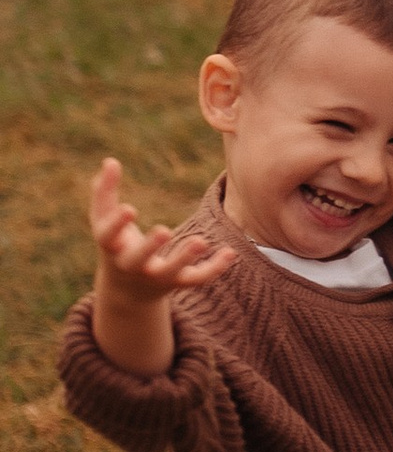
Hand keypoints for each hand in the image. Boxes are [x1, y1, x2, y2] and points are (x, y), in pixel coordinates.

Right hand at [88, 157, 237, 374]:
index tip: (129, 208)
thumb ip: (104, 191)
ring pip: (172, 271)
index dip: (116, 224)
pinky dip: (214, 268)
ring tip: (201, 240)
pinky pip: (197, 278)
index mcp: (111, 247)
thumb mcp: (104, 221)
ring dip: (186, 257)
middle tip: (164, 231)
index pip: (108, 237)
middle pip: (139, 259)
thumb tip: (110, 160)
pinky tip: (230, 252)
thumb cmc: (116, 243)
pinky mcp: (178, 283)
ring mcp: (156, 277)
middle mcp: (132, 266)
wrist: (128, 290)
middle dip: (150, 247)